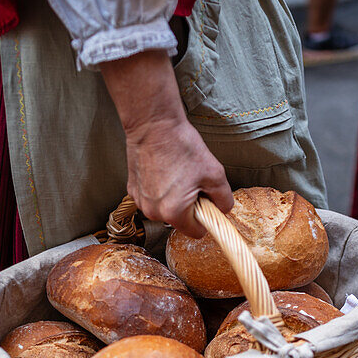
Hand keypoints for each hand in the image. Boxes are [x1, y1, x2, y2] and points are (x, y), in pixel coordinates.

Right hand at [100, 50, 233, 237]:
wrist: (153, 125)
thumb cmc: (182, 147)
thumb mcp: (215, 173)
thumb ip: (224, 199)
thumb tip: (224, 209)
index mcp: (174, 212)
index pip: (196, 233)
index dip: (205, 219)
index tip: (207, 202)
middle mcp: (153, 212)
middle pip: (180, 220)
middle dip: (190, 206)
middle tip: (193, 181)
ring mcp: (140, 201)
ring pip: (166, 209)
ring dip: (174, 198)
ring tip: (178, 173)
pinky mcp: (132, 190)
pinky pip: (153, 198)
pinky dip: (160, 189)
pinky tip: (164, 170)